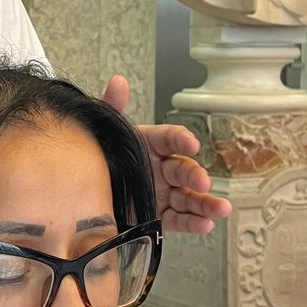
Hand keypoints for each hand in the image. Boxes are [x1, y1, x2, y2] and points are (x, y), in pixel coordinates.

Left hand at [100, 75, 231, 234]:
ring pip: (189, 197)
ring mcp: (163, 193)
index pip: (170, 138)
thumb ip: (112, 107)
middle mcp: (161, 168)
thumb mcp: (104, 133)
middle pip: (183, 169)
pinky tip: (205, 224)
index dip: (181, 140)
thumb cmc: (100, 157)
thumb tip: (118, 82)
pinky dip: (193, 223)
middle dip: (195, 175)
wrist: (85, 192)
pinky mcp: (159, 216)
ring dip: (206, 203)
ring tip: (222, 209)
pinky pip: (179, 219)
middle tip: (203, 181)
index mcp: (150, 144)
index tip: (191, 144)